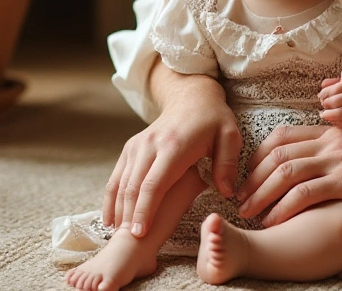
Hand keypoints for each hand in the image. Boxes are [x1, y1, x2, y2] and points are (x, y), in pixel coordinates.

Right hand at [102, 73, 240, 237]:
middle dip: (129, 216)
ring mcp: (137, 146)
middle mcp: (150, 145)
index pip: (154, 183)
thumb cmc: (213, 121)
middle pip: (133, 187)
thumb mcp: (229, 138)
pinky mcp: (131, 148)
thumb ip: (227, 166)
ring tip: (118, 236)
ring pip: (121, 183)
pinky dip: (111, 198)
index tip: (140, 233)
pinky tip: (111, 218)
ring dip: (118, 210)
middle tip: (128, 243)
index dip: (145, 210)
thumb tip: (227, 193)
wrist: (191, 98)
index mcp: (174, 146)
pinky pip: (117, 176)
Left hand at [235, 117, 341, 226]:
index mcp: (331, 131)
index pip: (284, 136)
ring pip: (284, 172)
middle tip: (238, 196)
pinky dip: (284, 207)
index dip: (260, 154)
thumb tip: (336, 155)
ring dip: (260, 193)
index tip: (250, 172)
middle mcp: (328, 142)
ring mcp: (336, 160)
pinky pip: (305, 193)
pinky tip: (274, 220)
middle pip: (277, 154)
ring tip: (247, 212)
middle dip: (252, 177)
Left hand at [317, 65, 341, 127]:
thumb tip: (323, 86)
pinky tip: (334, 120)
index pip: (337, 87)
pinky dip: (338, 123)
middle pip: (339, 100)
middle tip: (325, 104)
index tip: (323, 95)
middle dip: (328, 103)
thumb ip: (332, 82)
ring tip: (325, 115)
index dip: (326, 92)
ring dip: (330, 114)